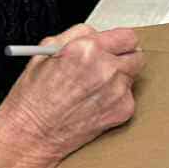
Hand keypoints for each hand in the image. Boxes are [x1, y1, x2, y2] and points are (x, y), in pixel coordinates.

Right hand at [0, 23, 143, 163]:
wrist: (31, 134)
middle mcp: (106, 68)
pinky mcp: (123, 110)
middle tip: (109, 65)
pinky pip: (127, 97)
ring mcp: (117, 90)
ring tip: (92, 88)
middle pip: (136, 56)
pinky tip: (93, 104)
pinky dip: (115, 99)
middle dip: (123, 58)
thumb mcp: (45, 52)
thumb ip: (76, 36)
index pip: (127, 36)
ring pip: (132, 76)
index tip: (116, 46)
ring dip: (119, 79)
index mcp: (87, 49)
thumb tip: (96, 33)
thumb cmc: (33, 97)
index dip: (119, 41)